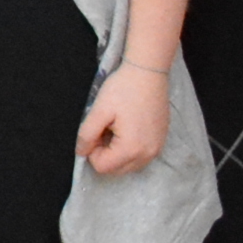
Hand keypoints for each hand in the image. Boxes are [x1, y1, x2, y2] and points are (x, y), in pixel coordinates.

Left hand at [78, 61, 171, 176]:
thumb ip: (87, 135)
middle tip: (105, 128)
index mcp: (131, 149)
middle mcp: (148, 155)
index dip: (92, 150)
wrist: (149, 72)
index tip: (95, 130)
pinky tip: (128, 127)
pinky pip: (140, 156)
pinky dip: (130, 148)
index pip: (102, 167)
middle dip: (105, 153)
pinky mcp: (161, 142)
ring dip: (117, 152)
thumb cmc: (123, 89)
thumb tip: (81, 152)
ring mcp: (157, 149)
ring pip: (128, 165)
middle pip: (116, 170)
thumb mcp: (99, 111)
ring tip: (116, 127)